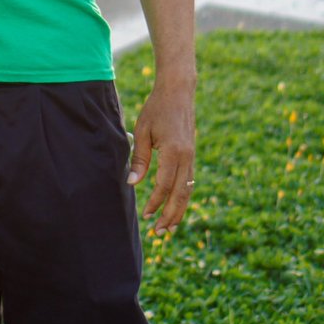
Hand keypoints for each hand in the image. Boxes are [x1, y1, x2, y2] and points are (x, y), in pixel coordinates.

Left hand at [127, 78, 195, 234]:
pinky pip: (189, 182)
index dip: (155, 201)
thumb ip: (139, 158)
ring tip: (170, 227)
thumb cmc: (156, 109)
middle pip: (180, 194)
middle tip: (159, 231)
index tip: (146, 214)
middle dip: (170, 215)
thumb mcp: (142, 131)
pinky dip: (183, 197)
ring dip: (179, 210)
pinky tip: (176, 206)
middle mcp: (187, 157)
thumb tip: (132, 183)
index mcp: (174, 152)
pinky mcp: (192, 155)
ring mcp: (192, 157)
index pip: (164, 185)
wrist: (178, 92)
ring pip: (188, 190)